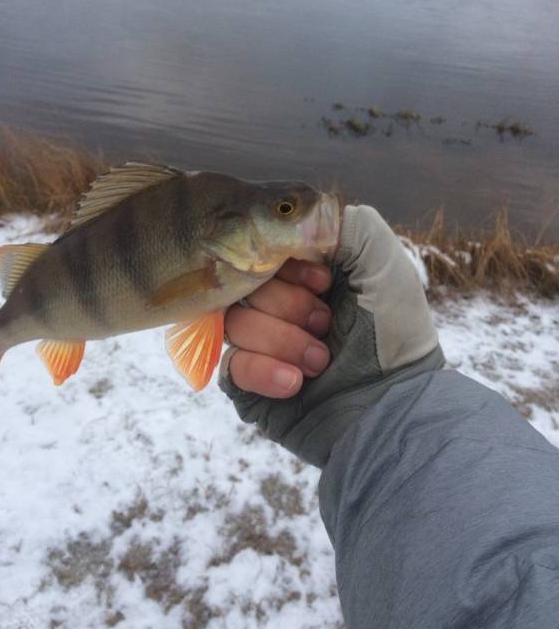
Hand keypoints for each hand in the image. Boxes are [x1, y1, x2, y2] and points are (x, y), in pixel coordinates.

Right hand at [220, 205, 444, 466]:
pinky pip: (231, 366)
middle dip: (290, 305)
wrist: (396, 408)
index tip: (325, 281)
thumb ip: (342, 224)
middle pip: (243, 283)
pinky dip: (264, 370)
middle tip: (326, 323)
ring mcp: (264, 344)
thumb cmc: (396, 332)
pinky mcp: (251, 384)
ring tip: (321, 360)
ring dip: (283, 340)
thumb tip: (291, 220)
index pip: (264, 249)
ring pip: (235, 323)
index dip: (289, 264)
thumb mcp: (381, 262)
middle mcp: (281, 304)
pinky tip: (296, 382)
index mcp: (305, 274)